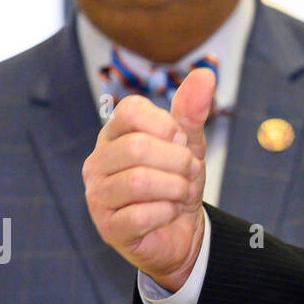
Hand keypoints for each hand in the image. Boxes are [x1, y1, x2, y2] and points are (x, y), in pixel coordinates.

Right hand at [83, 68, 213, 292]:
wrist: (181, 230)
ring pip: (140, 181)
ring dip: (176, 188)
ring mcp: (98, 196)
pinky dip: (168, 213)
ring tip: (181, 193)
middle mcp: (97, 163)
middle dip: (178, 162)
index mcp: (113, 135)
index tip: (180, 142)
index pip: (130, 110)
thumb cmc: (177, 180)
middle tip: (188, 173)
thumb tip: (206, 73)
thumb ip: (192, 110)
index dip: (166, 125)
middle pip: (138, 147)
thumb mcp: (188, 143)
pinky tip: (168, 213)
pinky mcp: (107, 228)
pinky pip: (143, 215)